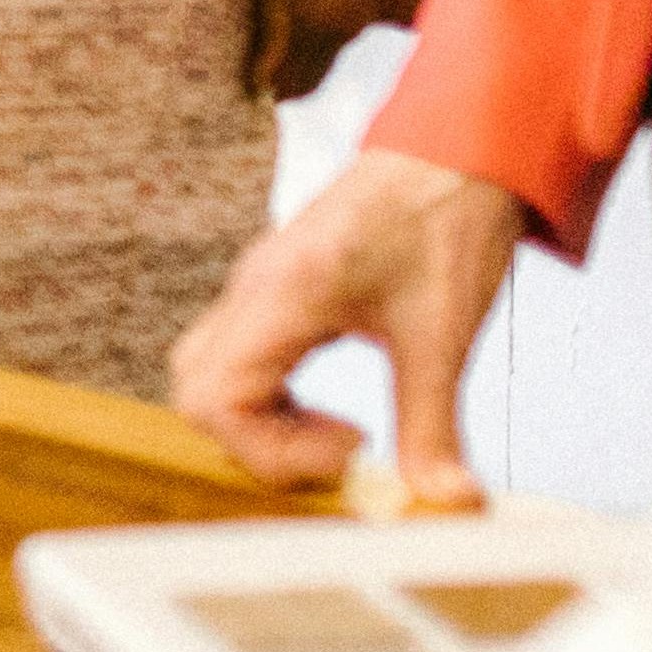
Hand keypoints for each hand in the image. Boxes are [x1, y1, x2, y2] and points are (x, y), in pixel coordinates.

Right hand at [171, 150, 526, 502]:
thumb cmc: (444, 218)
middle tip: (342, 450)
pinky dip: (273, 401)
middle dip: (260, 444)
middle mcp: (253, 289)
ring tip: (341, 433)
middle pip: (196, 391)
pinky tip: (332, 408)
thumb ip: (434, 424)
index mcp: (281, 293)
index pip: (213, 399)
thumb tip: (445, 501)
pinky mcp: (275, 291)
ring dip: (264, 425)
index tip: (352, 448)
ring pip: (210, 376)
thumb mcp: (443, 332)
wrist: (455, 149)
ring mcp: (257, 288)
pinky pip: (238, 359)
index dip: (270, 450)